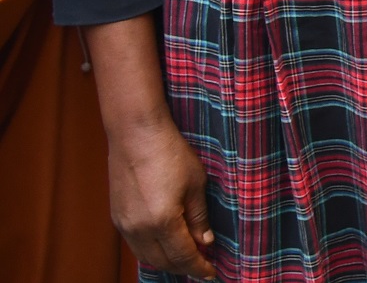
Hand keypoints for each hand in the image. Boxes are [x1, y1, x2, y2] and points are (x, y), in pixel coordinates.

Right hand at [107, 116, 216, 278]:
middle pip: (163, 262)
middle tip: (202, 266)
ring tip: (186, 258)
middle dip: (184, 268)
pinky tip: (165, 245)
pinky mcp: (117, 217)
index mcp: (163, 221)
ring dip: (166, 262)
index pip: (183, 256)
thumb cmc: (169, 153)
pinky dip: (152, 251)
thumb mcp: (195, 184)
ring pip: (146, 257)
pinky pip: (135, 245)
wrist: (135, 134)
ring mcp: (125, 224)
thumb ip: (199, 217)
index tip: (211, 273)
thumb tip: (205, 242)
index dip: (199, 267)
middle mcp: (139, 229)